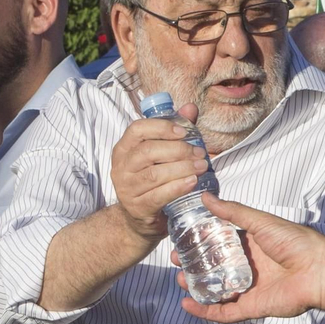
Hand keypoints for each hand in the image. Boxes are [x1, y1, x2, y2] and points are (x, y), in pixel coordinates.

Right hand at [110, 102, 207, 240]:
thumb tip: (190, 107)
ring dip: (181, 168)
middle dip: (178, 150)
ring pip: (153, 174)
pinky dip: (177, 187)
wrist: (142, 216)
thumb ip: (177, 130)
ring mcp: (127, 188)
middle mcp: (121, 167)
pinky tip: (193, 182)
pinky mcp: (137, 207)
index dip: (161, 127)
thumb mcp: (164, 153)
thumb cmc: (157, 177)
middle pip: (148, 151)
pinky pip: (157, 195)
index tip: (184, 131)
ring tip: (202, 166)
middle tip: (201, 153)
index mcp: (125, 148)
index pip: (137, 129)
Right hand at [176, 194, 324, 322]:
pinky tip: (187, 304)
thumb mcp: (262, 222)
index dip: (199, 243)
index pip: (219, 244)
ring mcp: (250, 288)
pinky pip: (224, 312)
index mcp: (252, 245)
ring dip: (197, 287)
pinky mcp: (253, 307)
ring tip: (181, 279)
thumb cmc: (296, 243)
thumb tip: (206, 197)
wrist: (319, 271)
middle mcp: (250, 266)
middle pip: (215, 268)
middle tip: (177, 260)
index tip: (180, 240)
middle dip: (194, 265)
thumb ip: (233, 212)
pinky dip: (205, 311)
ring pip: (216, 290)